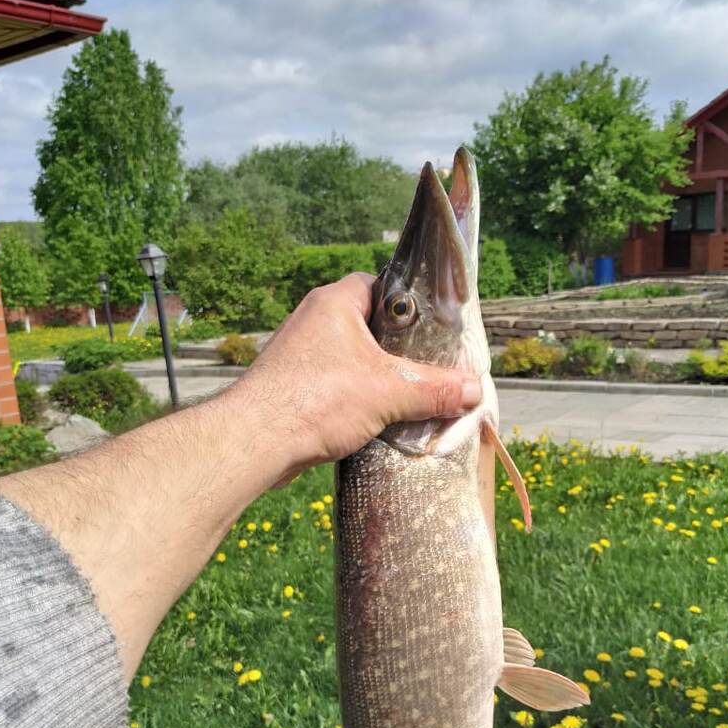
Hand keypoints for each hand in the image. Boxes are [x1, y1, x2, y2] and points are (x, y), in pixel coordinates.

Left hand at [235, 273, 481, 484]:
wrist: (253, 441)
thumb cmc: (314, 400)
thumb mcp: (387, 392)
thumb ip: (434, 388)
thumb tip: (474, 390)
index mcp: (335, 303)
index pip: (382, 285)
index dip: (411, 305)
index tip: (436, 329)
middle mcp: (315, 321)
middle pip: (371, 327)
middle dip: (399, 352)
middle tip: (429, 370)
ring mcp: (301, 354)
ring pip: (354, 359)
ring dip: (378, 379)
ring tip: (409, 399)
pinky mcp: (293, 385)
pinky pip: (336, 384)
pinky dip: (357, 399)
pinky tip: (376, 421)